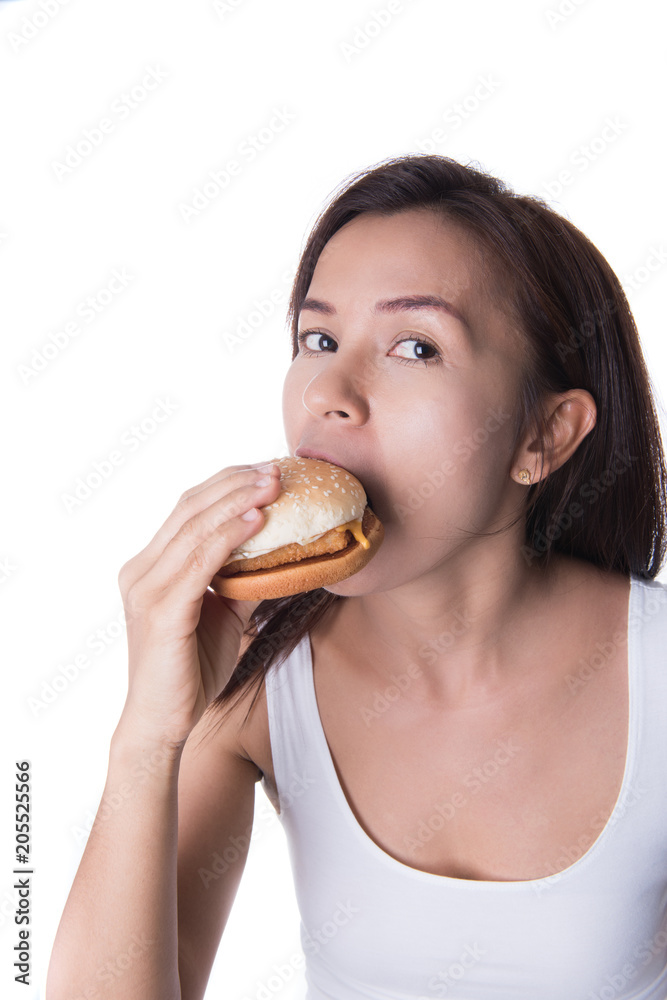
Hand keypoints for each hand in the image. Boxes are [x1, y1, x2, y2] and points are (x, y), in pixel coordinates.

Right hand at [114, 461, 281, 746]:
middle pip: (190, 507)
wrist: (162, 724)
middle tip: (274, 467)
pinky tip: (258, 520)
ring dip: (237, 500)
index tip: (264, 470)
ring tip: (273, 484)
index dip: (226, 484)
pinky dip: (229, 536)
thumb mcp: (225, 614)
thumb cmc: (190, 670)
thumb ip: (243, 581)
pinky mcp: (162, 610)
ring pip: (195, 527)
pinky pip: (200, 562)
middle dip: (235, 482)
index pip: (187, 509)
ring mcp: (147, 588)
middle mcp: (141, 570)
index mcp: (150, 566)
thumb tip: (282, 554)